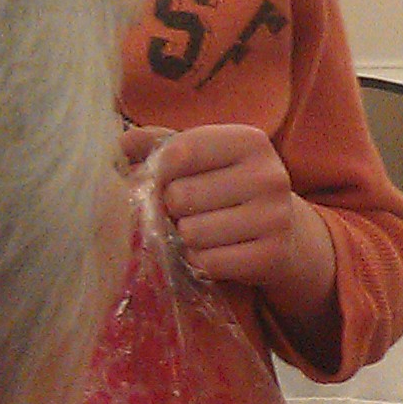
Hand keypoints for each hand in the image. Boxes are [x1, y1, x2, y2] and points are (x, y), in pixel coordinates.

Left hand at [149, 122, 339, 325]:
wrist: (283, 231)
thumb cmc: (227, 186)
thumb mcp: (201, 157)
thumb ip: (157, 145)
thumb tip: (118, 145)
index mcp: (250, 141)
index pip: (179, 153)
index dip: (159, 172)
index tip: (167, 180)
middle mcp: (270, 176)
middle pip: (181, 195)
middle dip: (173, 208)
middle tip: (189, 211)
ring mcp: (275, 218)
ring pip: (192, 232)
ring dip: (186, 237)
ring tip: (203, 231)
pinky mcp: (272, 256)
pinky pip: (209, 262)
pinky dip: (201, 261)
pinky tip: (215, 251)